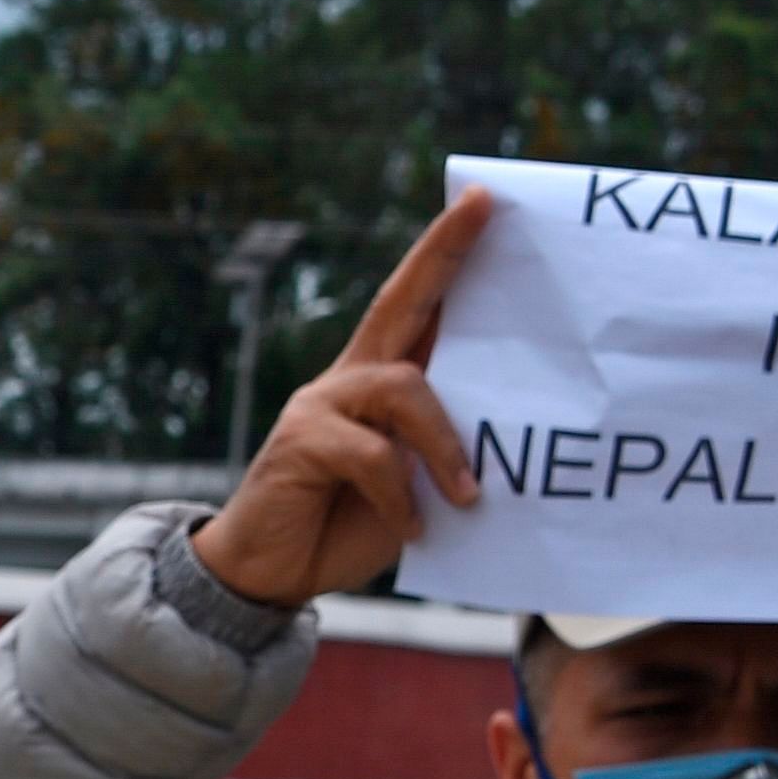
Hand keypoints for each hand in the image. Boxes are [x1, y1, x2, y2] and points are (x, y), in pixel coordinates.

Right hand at [189, 188, 491, 610]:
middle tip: (482, 208)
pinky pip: (370, 453)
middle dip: (444, 254)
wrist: (272, 575)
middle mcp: (351, 379)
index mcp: (381, 383)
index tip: (485, 203)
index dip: (449, 255)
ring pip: (404, 389)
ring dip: (446, 444)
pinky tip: (415, 528)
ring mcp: (322, 404)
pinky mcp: (302, 440)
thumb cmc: (348, 527)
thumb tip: (505, 435)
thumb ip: (445, 452)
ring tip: (469, 497)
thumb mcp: (416, 486)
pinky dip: (402, 492)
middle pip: (400, 302)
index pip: (420, 308)